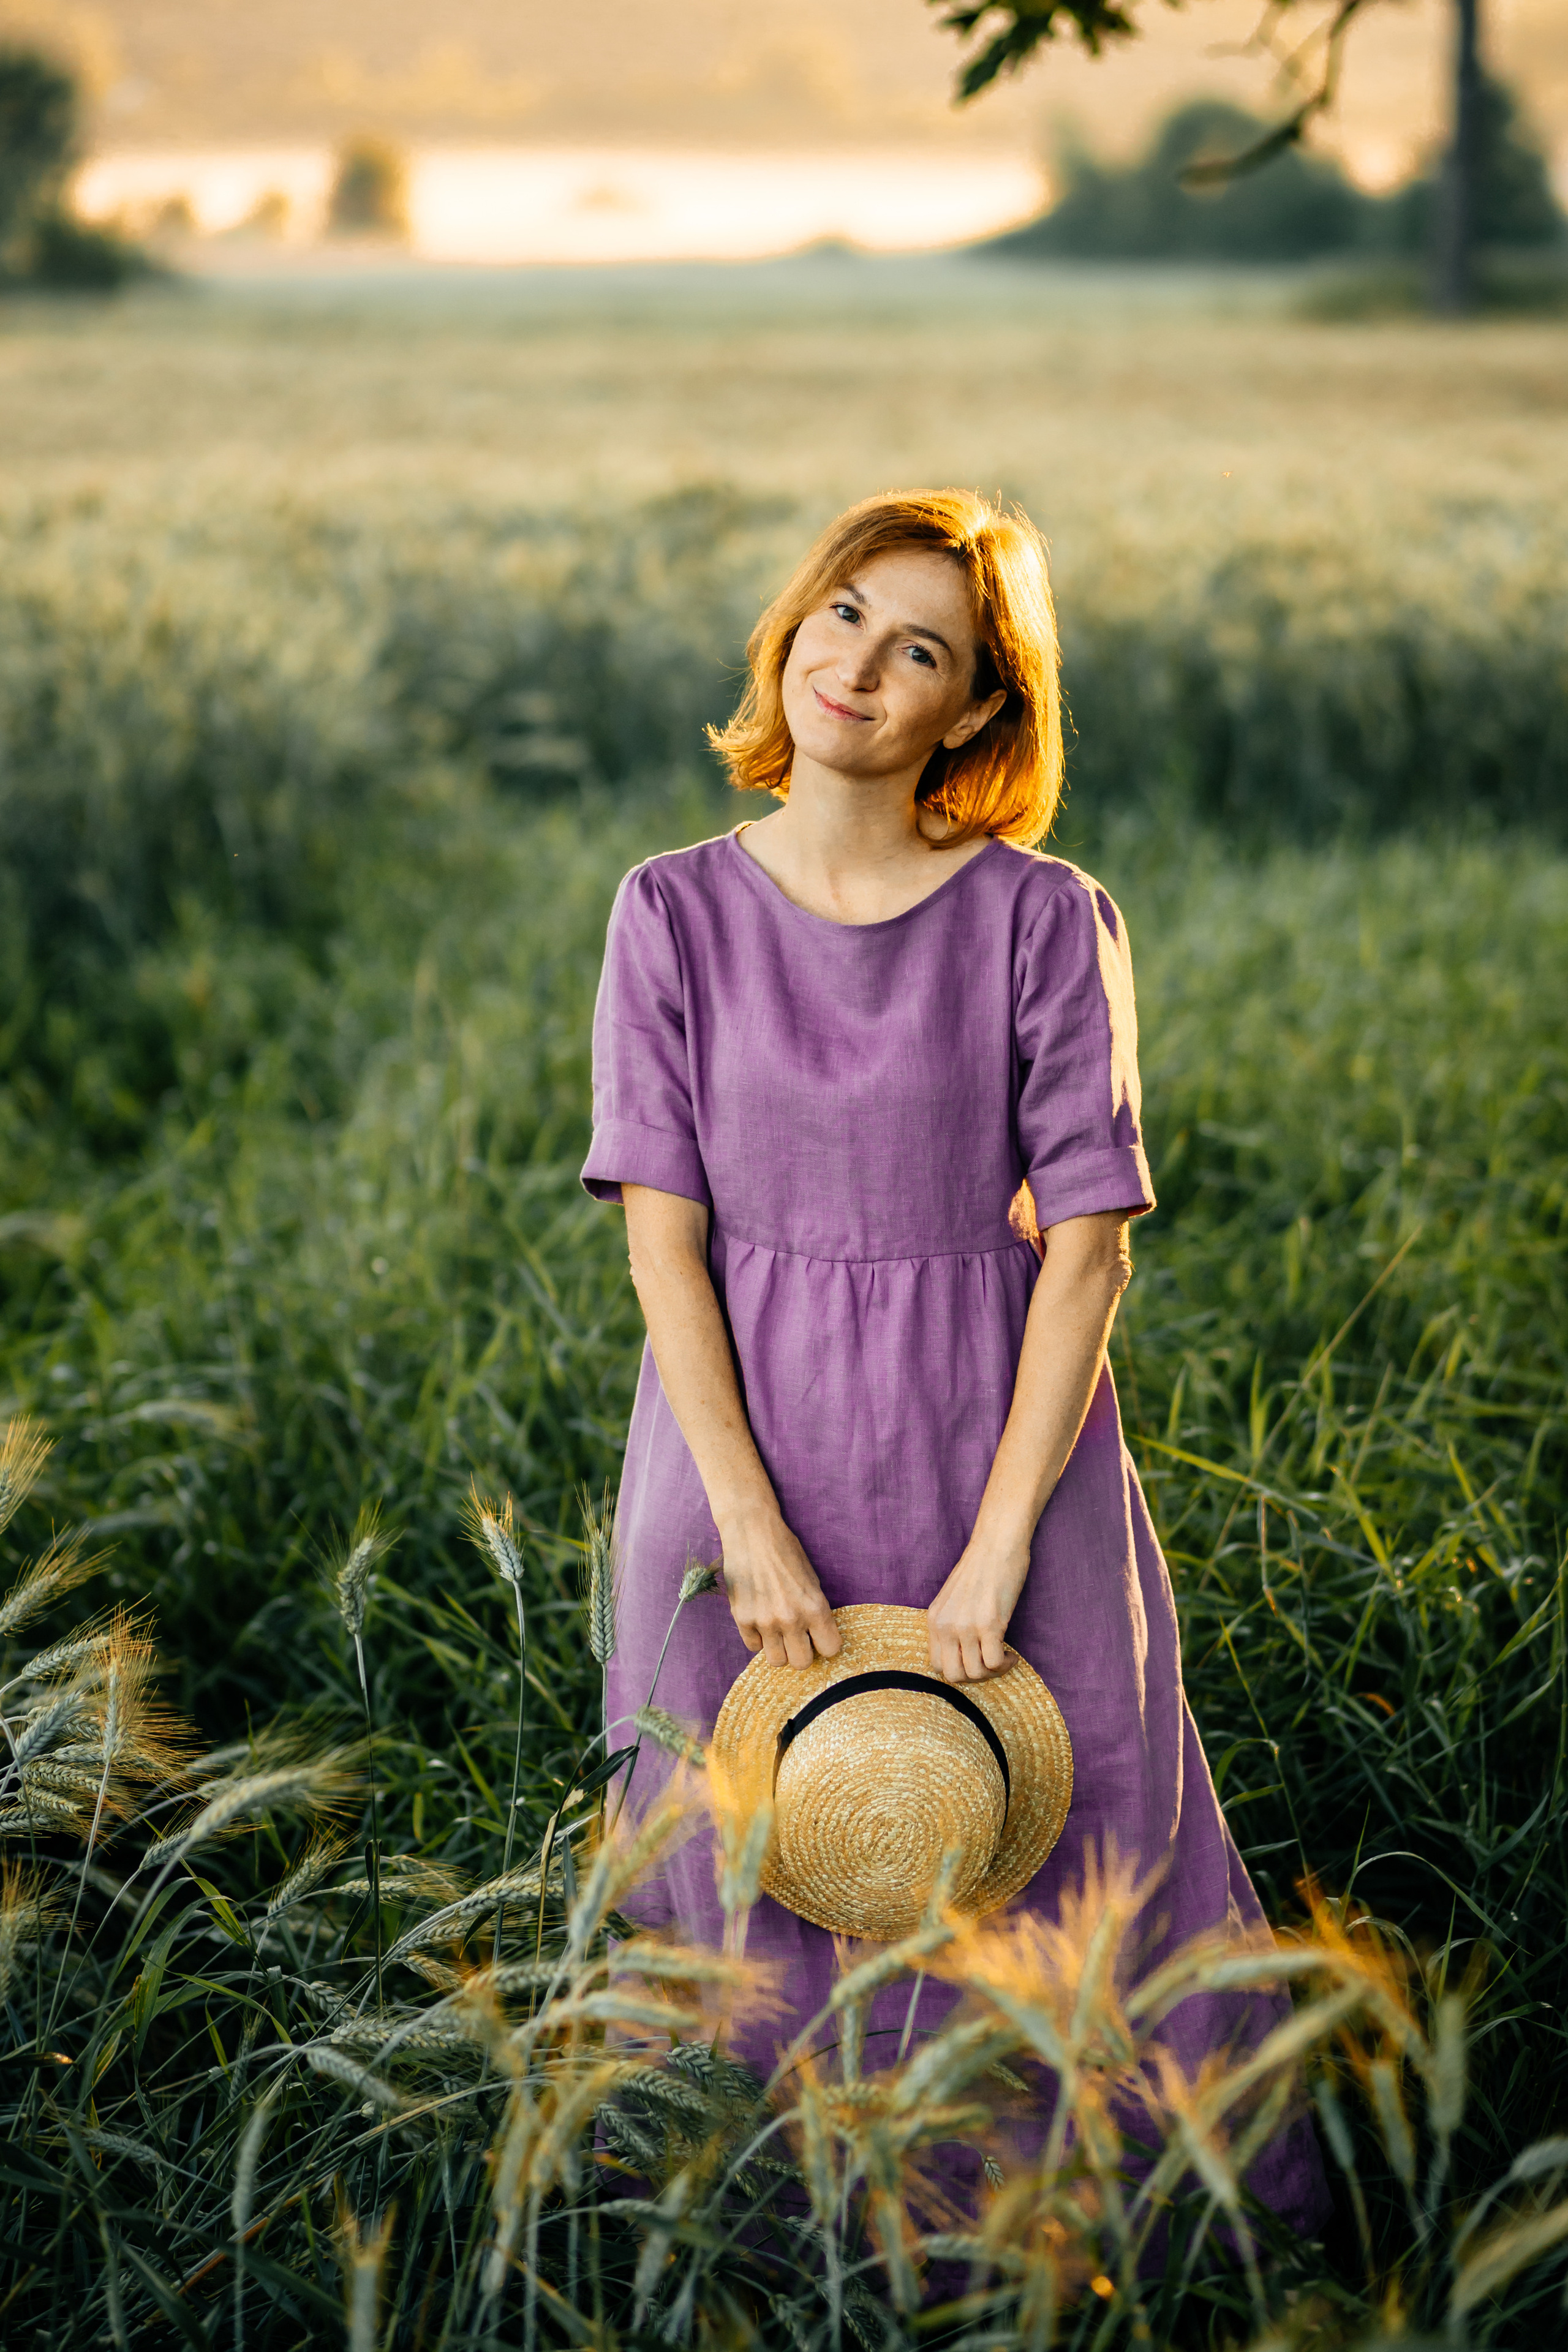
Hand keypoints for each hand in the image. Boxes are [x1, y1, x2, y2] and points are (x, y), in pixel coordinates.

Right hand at [719, 1505, 841, 1669]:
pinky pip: (753, 1646)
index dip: (826, 1644)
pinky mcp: (741, 1618)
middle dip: (802, 1651)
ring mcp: (764, 1621)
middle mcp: (791, 1618)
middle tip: (798, 1637)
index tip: (819, 1637)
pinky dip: (758, 1638)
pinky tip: (760, 1619)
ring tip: (778, 1631)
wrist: (751, 1531)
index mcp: (815, 1607)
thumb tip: (816, 1637)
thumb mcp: (812, 1579)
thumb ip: (815, 1610)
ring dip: (779, 1649)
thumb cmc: (786, 1551)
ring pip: (777, 1661)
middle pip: (802, 1663)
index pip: (831, 1650)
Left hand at [926, 1544, 1028, 1684]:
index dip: (959, 1670)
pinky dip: (1006, 1665)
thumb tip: (962, 1654)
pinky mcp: (990, 1624)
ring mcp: (966, 1626)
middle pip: (954, 1676)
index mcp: (933, 1619)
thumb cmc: (980, 1569)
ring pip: (975, 1673)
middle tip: (991, 1664)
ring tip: (1004, 1658)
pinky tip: (1012, 1654)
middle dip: (975, 1677)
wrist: (996, 1544)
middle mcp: (945, 1625)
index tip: (975, 1660)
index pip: (937, 1665)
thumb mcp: (953, 1599)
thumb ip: (951, 1624)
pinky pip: (995, 1663)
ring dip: (993, 1672)